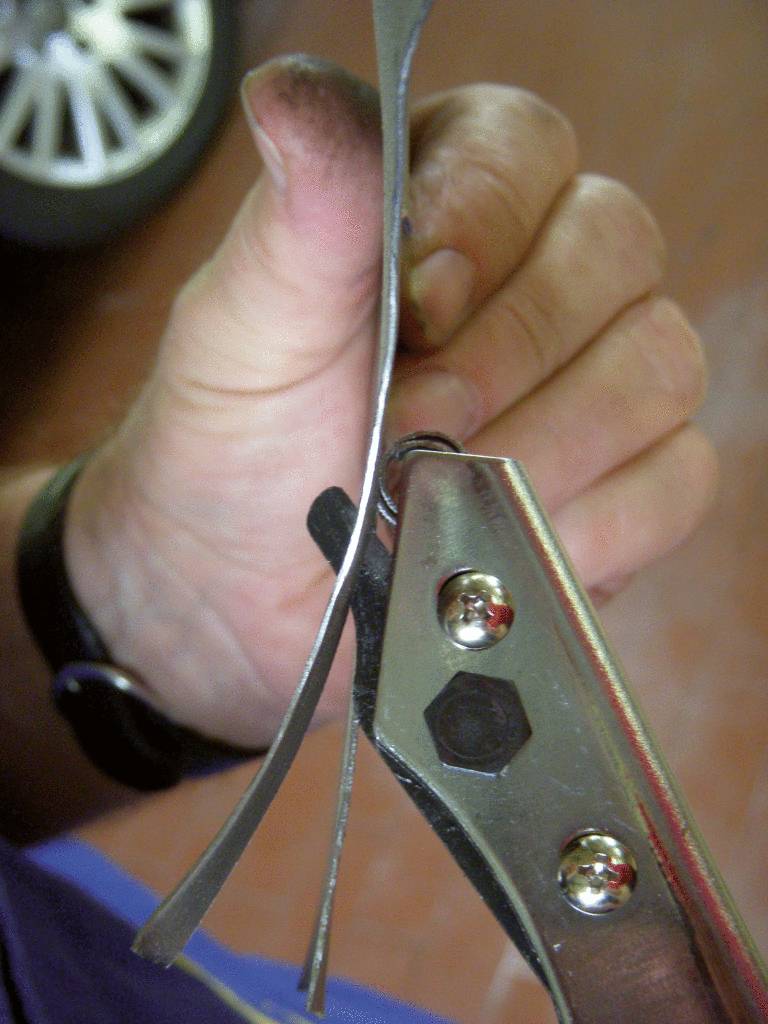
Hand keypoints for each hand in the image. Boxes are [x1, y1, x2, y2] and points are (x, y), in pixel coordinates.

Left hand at [66, 57, 715, 748]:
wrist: (246, 589)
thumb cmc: (240, 446)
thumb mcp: (244, 332)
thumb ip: (295, 222)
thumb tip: (296, 97)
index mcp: (448, 203)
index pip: (525, 149)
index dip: (486, 219)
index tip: (418, 308)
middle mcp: (541, 277)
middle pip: (616, 250)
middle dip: (510, 352)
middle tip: (417, 423)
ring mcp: (596, 381)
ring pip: (659, 367)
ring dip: (547, 444)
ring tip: (449, 490)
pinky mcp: (626, 485)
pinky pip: (676, 479)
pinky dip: (592, 524)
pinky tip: (511, 540)